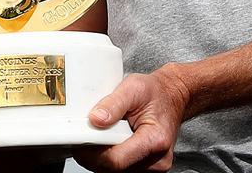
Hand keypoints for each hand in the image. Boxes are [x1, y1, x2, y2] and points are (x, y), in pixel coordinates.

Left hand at [74, 66, 190, 171]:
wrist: (172, 97)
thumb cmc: (155, 92)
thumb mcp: (134, 87)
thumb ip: (114, 103)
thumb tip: (95, 120)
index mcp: (155, 140)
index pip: (116, 159)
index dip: (92, 152)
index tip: (79, 139)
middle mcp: (157, 160)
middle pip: (112, 168)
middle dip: (93, 154)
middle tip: (84, 134)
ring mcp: (153, 168)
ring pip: (113, 171)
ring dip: (100, 156)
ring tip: (100, 134)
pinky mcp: (147, 169)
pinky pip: (120, 170)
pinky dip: (109, 157)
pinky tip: (109, 141)